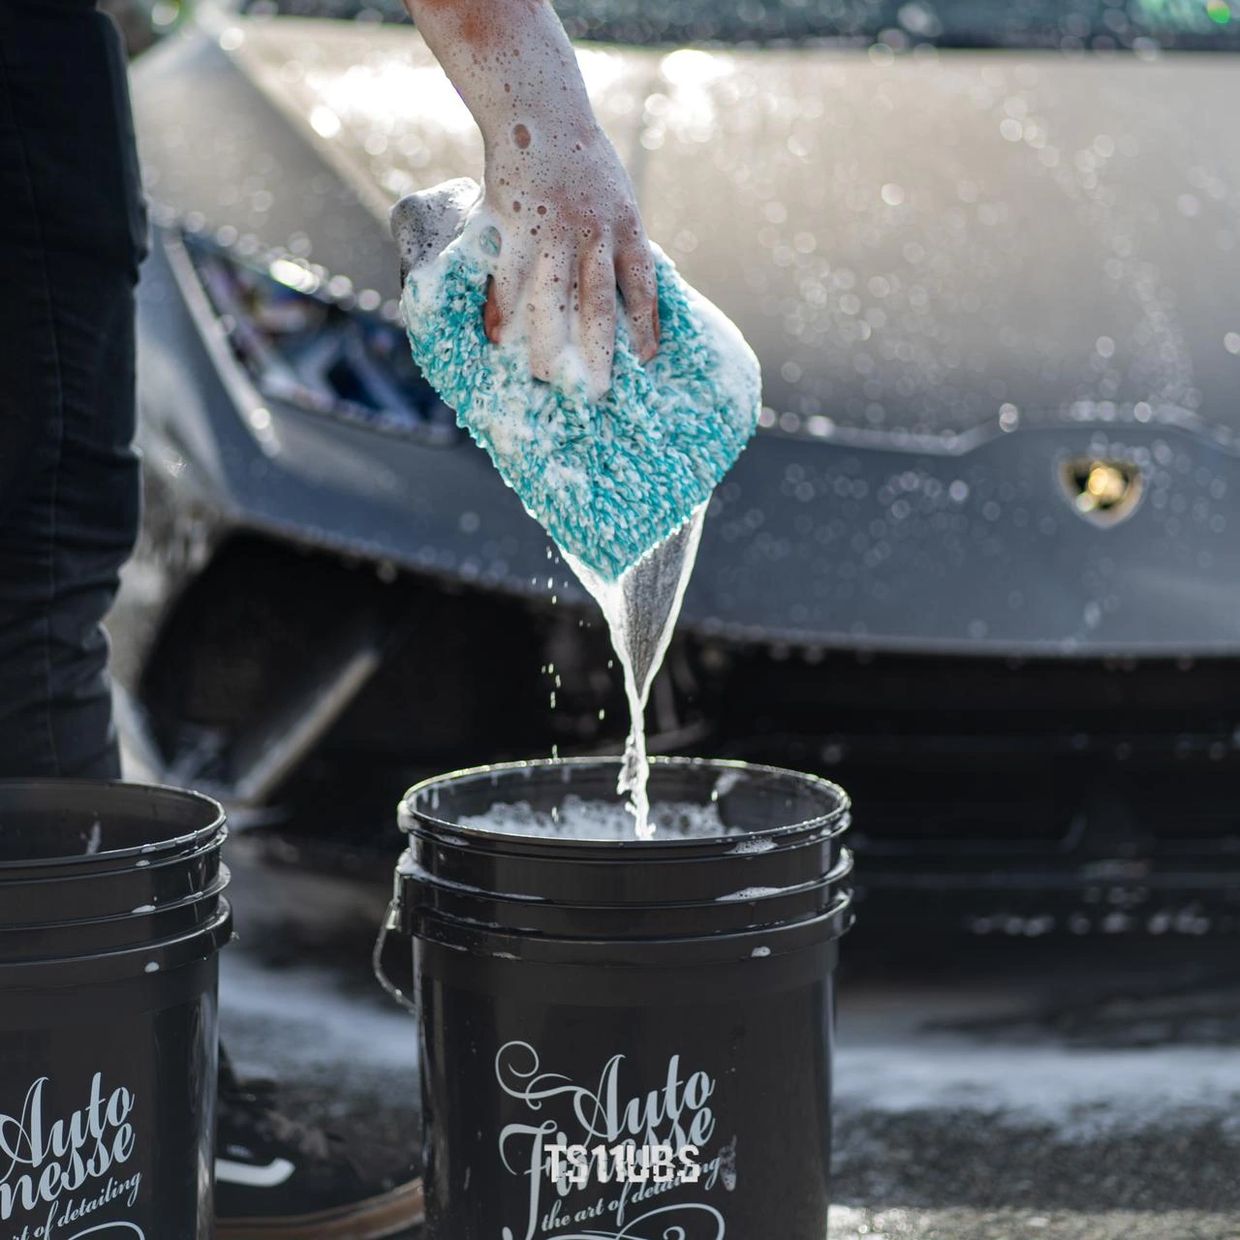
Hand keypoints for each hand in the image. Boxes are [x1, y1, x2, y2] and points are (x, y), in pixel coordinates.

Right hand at [481, 122, 659, 398]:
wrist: (540, 110)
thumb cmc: (582, 162)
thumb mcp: (617, 198)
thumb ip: (620, 244)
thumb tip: (628, 294)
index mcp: (626, 226)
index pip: (642, 285)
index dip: (644, 324)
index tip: (647, 360)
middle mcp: (594, 232)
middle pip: (598, 302)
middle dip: (599, 351)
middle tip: (599, 391)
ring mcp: (553, 229)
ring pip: (552, 296)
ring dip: (547, 341)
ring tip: (545, 377)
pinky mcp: (516, 223)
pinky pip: (508, 275)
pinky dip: (502, 308)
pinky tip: (498, 338)